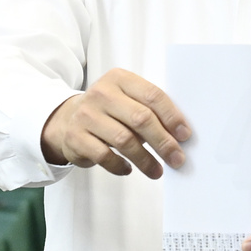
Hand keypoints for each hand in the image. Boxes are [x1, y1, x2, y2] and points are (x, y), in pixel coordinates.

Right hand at [40, 68, 189, 178]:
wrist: (66, 118)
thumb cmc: (108, 110)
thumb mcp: (126, 99)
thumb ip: (148, 109)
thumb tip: (178, 135)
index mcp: (120, 79)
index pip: (152, 95)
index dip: (172, 116)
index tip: (184, 135)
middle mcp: (102, 93)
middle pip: (141, 119)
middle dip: (163, 142)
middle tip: (176, 158)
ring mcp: (87, 115)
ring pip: (124, 140)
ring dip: (145, 159)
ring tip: (157, 171)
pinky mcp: (76, 137)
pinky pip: (104, 156)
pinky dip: (120, 166)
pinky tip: (129, 169)